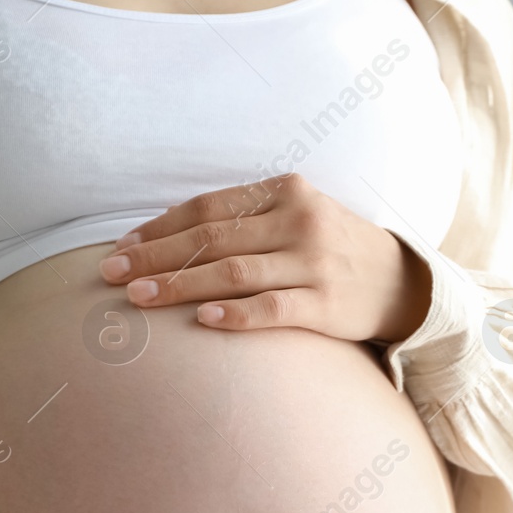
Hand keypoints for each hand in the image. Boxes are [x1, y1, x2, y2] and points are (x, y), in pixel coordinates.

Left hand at [97, 172, 432, 342]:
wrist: (402, 283)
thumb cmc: (332, 250)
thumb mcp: (296, 217)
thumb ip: (245, 221)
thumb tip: (169, 238)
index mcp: (286, 192)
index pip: (209, 208)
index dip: (160, 228)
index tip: (122, 248)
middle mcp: (299, 221)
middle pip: (212, 239)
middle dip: (156, 257)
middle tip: (110, 274)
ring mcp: (314, 263)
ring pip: (234, 272)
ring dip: (180, 285)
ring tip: (139, 298)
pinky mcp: (326, 304)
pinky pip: (273, 308)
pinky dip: (236, 314)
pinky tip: (202, 320)